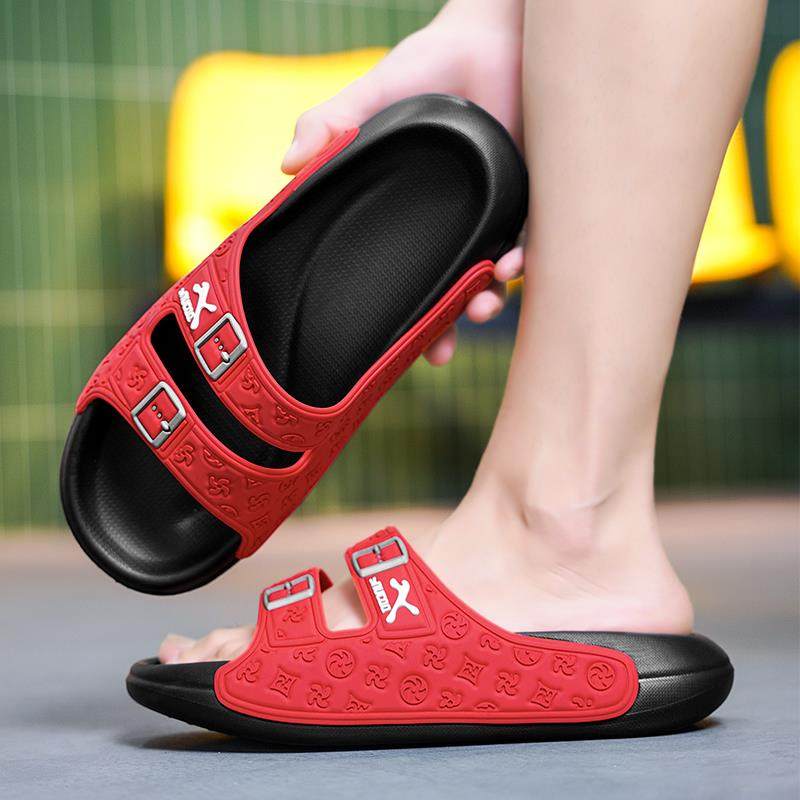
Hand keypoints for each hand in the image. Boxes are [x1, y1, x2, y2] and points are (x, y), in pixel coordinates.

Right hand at [282, 1, 525, 364]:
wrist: (495, 35)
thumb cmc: (431, 65)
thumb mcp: (374, 94)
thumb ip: (331, 123)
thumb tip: (286, 167)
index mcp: (416, 214)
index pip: (405, 277)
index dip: (401, 318)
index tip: (391, 350)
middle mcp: (455, 224)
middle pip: (449, 292)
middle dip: (446, 327)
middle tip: (439, 351)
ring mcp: (495, 216)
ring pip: (492, 279)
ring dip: (486, 301)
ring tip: (481, 306)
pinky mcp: (534, 201)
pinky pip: (534, 245)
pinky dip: (524, 263)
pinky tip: (510, 266)